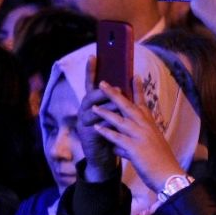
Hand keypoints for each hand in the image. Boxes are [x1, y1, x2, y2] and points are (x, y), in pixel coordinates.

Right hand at [76, 56, 119, 182]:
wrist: (104, 158)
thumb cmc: (111, 134)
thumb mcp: (115, 115)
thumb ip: (118, 101)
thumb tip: (131, 80)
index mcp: (93, 103)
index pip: (91, 83)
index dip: (91, 70)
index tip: (93, 56)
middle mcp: (86, 110)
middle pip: (90, 95)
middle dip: (100, 90)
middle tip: (112, 86)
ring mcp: (85, 122)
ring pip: (92, 110)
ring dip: (104, 106)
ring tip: (115, 103)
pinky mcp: (87, 134)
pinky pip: (94, 125)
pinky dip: (104, 122)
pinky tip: (111, 120)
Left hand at [91, 79, 185, 192]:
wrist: (169, 175)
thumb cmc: (160, 161)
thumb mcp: (151, 145)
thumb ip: (135, 140)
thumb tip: (118, 143)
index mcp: (150, 125)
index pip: (142, 103)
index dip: (137, 89)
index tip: (133, 75)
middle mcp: (146, 127)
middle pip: (128, 106)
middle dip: (114, 94)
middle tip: (103, 83)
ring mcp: (140, 137)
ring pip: (120, 120)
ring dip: (105, 112)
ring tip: (93, 106)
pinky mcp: (135, 148)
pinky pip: (118, 138)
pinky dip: (107, 133)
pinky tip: (97, 128)